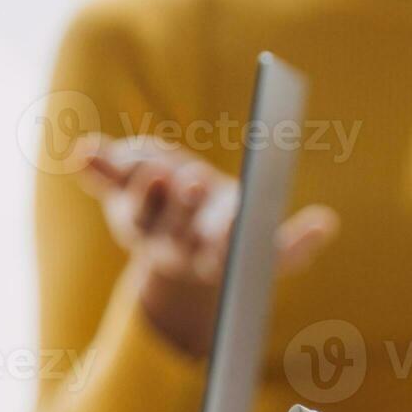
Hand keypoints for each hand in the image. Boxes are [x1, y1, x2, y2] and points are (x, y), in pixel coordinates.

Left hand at [76, 137, 337, 356]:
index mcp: (212, 259)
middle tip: (194, 182)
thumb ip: (297, 242)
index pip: (217, 254)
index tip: (231, 229)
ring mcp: (145, 223)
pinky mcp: (122, 196)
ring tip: (161, 169)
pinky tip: (84, 152)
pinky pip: (106, 182)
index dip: (221, 241)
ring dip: (148, 188)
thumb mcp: (269, 252)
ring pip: (139, 209)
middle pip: (175, 228)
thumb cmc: (236, 241)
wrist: (182, 252)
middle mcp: (173, 245)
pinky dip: (95, 167)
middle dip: (183, 205)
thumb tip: (327, 223)